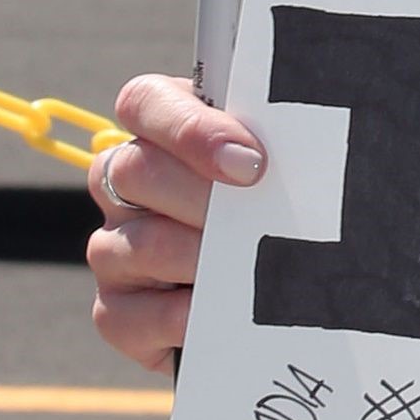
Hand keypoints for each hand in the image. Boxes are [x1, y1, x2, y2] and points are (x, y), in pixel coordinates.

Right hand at [87, 72, 265, 374]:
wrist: (287, 300)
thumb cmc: (287, 211)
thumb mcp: (287, 167)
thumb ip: (281, 140)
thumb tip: (304, 138)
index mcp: (162, 133)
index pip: (144, 103)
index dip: (191, 130)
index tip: (252, 162)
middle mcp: (124, 187)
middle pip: (135, 170)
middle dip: (202, 197)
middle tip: (259, 219)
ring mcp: (115, 250)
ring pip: (138, 244)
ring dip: (199, 258)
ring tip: (248, 269)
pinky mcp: (118, 313)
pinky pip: (127, 315)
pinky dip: (178, 317)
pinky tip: (222, 314)